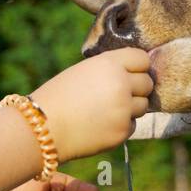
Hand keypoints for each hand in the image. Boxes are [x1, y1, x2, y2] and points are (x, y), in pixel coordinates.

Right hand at [32, 47, 152, 160]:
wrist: (43, 128)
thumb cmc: (59, 96)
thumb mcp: (84, 71)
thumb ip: (110, 70)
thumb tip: (135, 73)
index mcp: (110, 64)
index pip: (143, 59)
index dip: (137, 66)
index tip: (130, 73)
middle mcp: (121, 84)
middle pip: (147, 83)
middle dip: (137, 88)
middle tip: (118, 94)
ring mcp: (124, 110)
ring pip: (143, 105)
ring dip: (131, 107)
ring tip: (106, 109)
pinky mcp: (122, 132)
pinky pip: (132, 125)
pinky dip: (121, 125)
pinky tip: (101, 124)